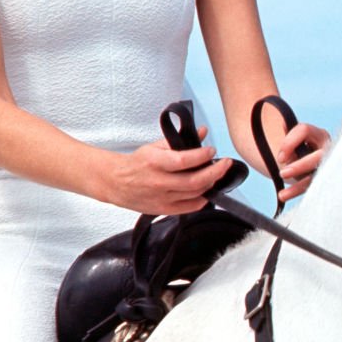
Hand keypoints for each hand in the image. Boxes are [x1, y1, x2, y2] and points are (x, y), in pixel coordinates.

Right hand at [107, 126, 233, 214]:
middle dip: (215, 172)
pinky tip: (208, 191)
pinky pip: (189, 208)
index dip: (201, 156)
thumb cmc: (138, 163)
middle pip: (194, 181)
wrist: (116, 183)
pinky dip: (202, 200)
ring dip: (210, 184)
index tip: (212, 150)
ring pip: (194, 194)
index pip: (183, 161)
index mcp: (155, 162)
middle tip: (226, 164)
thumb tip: (202, 132)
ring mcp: (161, 198)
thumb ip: (180, 140)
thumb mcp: (156, 146)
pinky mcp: (163, 209)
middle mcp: (159, 182)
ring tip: (217, 174)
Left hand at [276, 122, 329, 201]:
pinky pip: (311, 187)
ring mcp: (325, 166)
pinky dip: (297, 192)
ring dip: (299, 185)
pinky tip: (284, 196)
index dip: (289, 142)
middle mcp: (326, 148)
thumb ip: (290, 134)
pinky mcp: (321, 180)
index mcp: (318, 134)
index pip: (304, 130)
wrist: (307, 160)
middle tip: (282, 173)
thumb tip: (283, 124)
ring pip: (315, 176)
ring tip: (282, 194)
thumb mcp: (295, 138)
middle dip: (300, 166)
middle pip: (317, 157)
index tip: (279, 156)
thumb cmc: (300, 147)